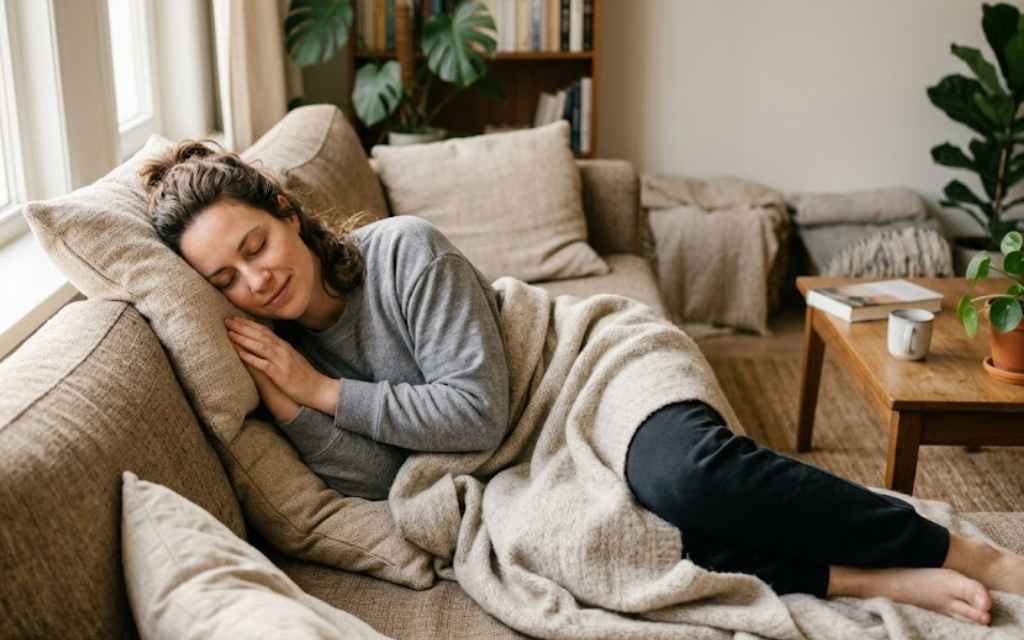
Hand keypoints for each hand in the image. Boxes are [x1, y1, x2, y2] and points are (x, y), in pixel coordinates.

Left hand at [225, 317, 340, 415]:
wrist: (319, 389)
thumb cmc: (304, 376)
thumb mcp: (292, 358)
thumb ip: (279, 351)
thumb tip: (266, 345)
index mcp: (285, 346)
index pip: (264, 331)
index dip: (248, 324)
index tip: (235, 318)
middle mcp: (283, 351)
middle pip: (260, 335)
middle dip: (243, 327)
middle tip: (227, 321)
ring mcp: (282, 362)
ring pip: (261, 347)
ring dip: (244, 340)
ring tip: (230, 334)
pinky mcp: (281, 375)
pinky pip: (264, 365)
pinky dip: (252, 359)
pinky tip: (241, 355)